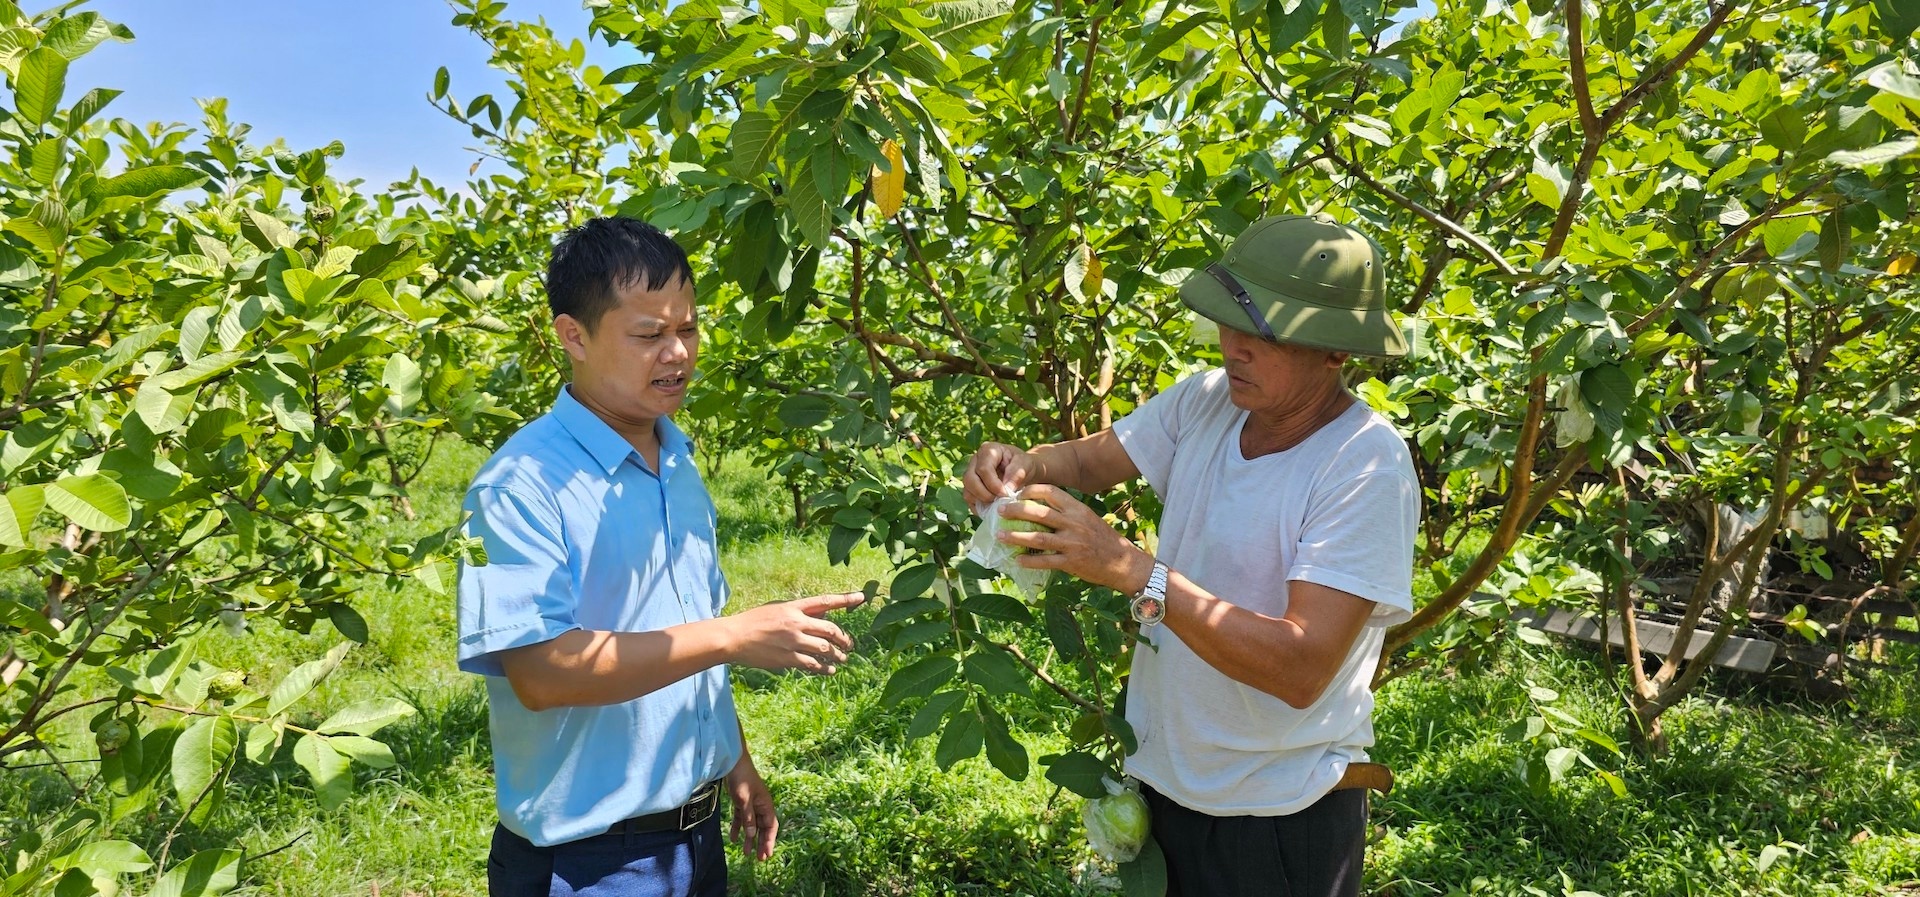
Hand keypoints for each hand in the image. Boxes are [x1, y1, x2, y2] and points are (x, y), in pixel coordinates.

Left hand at [726, 754, 777, 860]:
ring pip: (752, 826)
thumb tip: (752, 835)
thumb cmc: (741, 779)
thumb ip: (748, 818)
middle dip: (761, 843)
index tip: (766, 854)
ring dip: (750, 839)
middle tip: (759, 859)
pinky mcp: (741, 802)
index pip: (770, 826)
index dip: (769, 841)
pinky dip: (738, 829)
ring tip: (746, 853)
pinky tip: (734, 839)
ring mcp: (751, 804)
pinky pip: (742, 819)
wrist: (733, 763)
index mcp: (766, 805)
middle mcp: (760, 806)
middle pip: (762, 828)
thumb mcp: (744, 800)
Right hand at [727, 592, 863, 673]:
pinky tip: (830, 670)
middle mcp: (796, 622)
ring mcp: (792, 641)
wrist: (733, 637)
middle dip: (844, 638)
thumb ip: (800, 612)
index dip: (845, 599)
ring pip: (825, 648)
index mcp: (793, 607)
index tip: (862, 597)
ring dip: (837, 655)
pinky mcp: (787, 658)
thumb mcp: (777, 609)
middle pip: (830, 629)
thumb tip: (823, 617)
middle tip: (850, 644)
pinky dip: (824, 668)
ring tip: (843, 659)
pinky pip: (812, 664)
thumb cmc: (754, 622)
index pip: (825, 601)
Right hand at [963, 441, 1040, 508]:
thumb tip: (1007, 488)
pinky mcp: (970, 488)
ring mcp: (970, 474)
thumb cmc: (1023, 464)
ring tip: (998, 504)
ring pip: (967, 491)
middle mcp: (975, 461)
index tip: (1006, 494)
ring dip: (982, 501)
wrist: (1022, 471)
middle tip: (1000, 501)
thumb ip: (1017, 473)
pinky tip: (993, 508)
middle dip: (985, 494)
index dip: (993, 484)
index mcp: (988, 450)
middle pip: (969, 479)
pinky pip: (969, 500)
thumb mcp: (1026, 464)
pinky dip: (979, 507)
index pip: (983, 469)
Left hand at [997, 484, 1153, 593]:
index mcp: (1078, 509)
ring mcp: (1072, 544)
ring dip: (1015, 536)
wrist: (1123, 563)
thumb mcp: (1088, 519)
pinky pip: (1045, 561)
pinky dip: (1029, 560)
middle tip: (1000, 510)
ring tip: (999, 535)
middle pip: (1039, 513)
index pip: (1051, 492)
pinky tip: (1017, 559)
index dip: (1031, 491)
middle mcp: (1074, 523)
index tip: (1017, 493)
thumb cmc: (1103, 539)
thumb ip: (1067, 513)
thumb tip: (1038, 509)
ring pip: (1038, 537)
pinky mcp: (1071, 563)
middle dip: (1016, 510)